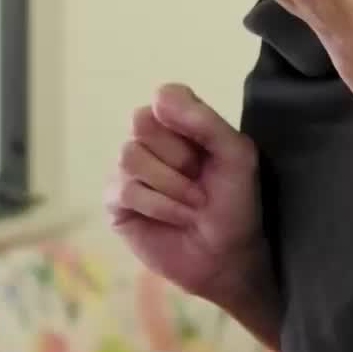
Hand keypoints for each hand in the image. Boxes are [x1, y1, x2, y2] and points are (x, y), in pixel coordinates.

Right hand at [106, 83, 260, 305]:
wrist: (229, 255)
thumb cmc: (236, 203)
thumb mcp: (236, 155)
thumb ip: (204, 121)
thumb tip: (158, 97)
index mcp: (180, 123)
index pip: (165, 97)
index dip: (184, 122)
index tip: (206, 148)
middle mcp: (149, 141)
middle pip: (141, 122)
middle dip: (180, 157)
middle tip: (201, 180)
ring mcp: (129, 171)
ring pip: (130, 155)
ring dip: (172, 185)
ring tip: (193, 203)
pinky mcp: (116, 203)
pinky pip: (124, 189)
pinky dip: (159, 205)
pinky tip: (178, 217)